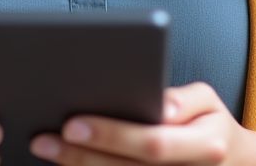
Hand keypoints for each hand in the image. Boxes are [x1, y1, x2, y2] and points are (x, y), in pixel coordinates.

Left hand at [28, 81, 255, 164]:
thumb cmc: (212, 124)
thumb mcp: (208, 102)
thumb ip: (183, 99)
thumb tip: (157, 104)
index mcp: (204, 146)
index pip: (152, 143)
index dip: (111, 134)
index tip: (73, 122)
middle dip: (81, 155)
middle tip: (43, 138)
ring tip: (45, 151)